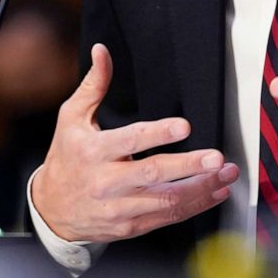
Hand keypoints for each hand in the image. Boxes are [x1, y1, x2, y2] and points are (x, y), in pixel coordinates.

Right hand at [32, 43, 238, 241]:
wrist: (51, 210)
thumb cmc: (67, 157)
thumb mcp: (72, 118)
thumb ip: (94, 85)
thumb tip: (102, 51)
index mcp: (94, 151)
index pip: (130, 140)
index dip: (158, 134)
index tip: (184, 126)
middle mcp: (107, 182)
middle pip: (153, 174)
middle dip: (189, 166)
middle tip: (216, 158)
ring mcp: (119, 207)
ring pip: (165, 201)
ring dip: (201, 188)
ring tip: (226, 174)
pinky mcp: (130, 226)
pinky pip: (167, 217)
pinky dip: (195, 206)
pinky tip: (215, 192)